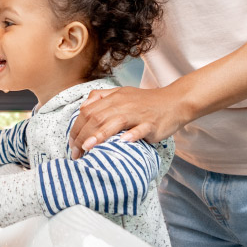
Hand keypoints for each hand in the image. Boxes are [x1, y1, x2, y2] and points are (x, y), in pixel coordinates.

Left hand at [67, 86, 185, 157]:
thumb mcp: (121, 93)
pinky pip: (140, 129)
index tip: (71, 143)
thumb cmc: (146, 102)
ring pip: (114, 122)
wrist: (174, 101)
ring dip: (99, 135)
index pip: (88, 111)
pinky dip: (131, 135)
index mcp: (113, 98)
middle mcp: (122, 104)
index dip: (76, 127)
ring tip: (88, 147)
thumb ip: (101, 97)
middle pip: (97, 117)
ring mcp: (137, 114)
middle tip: (75, 152)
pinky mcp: (151, 124)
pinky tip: (123, 142)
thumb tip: (82, 107)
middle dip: (83, 135)